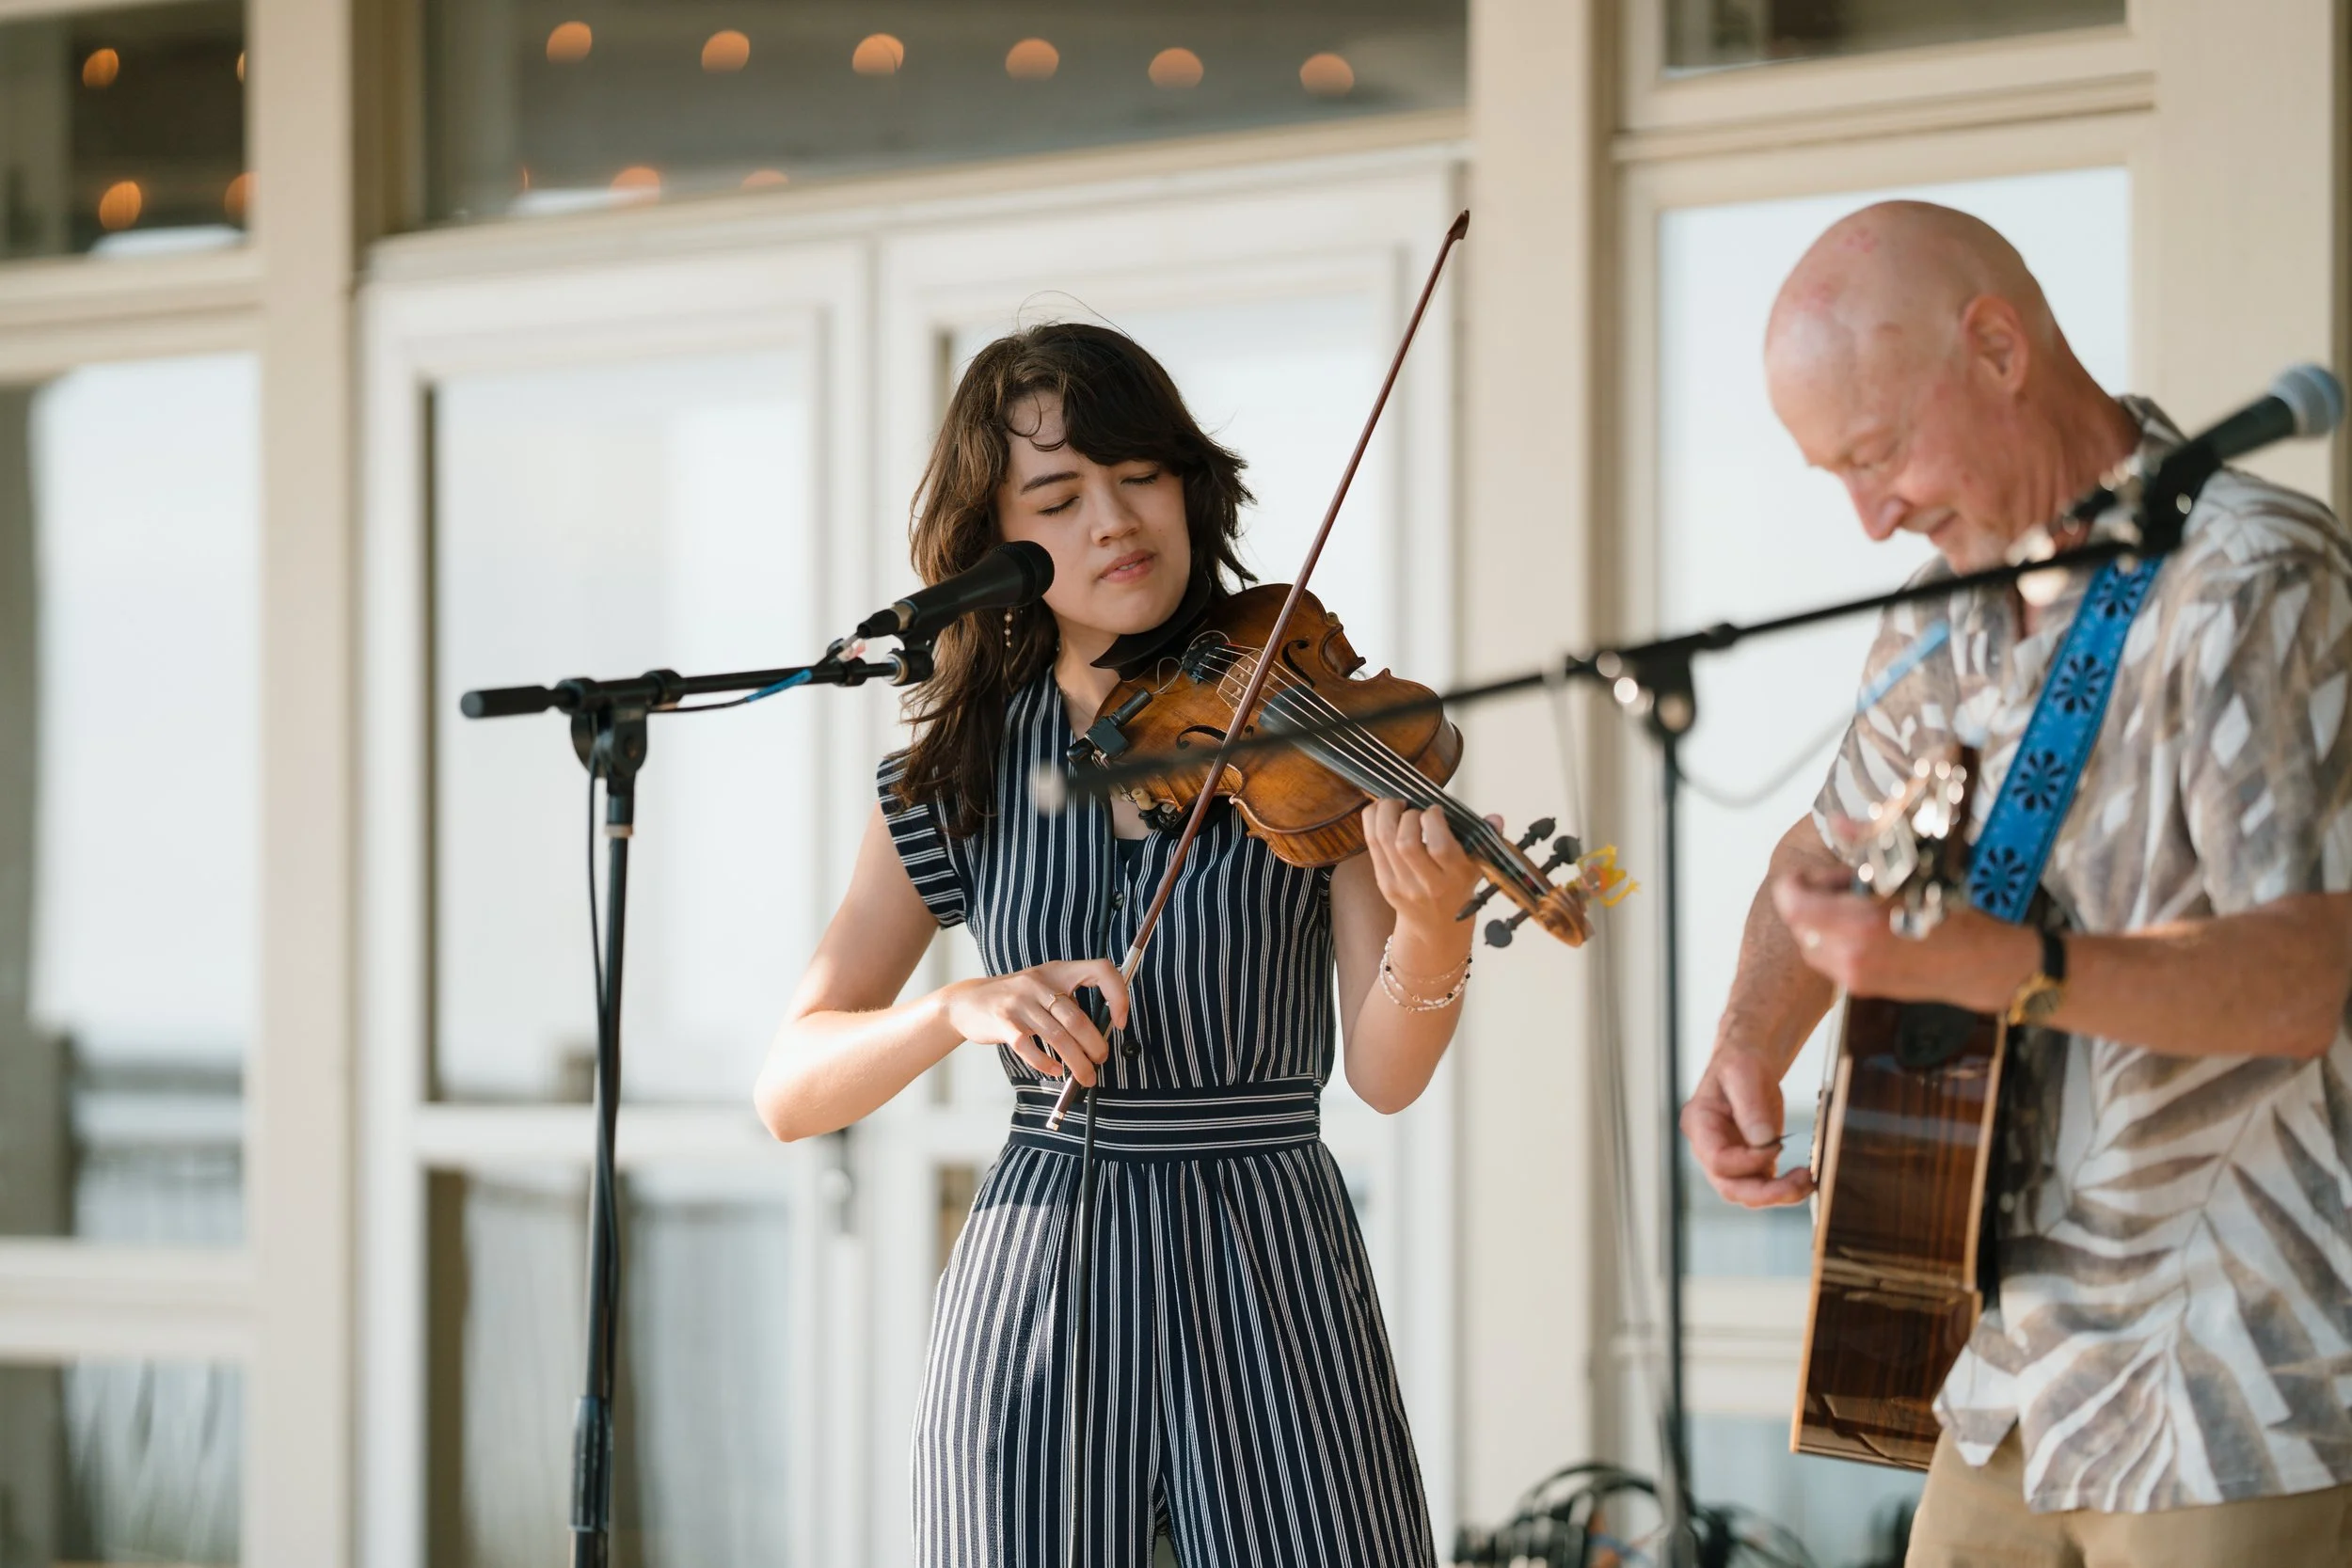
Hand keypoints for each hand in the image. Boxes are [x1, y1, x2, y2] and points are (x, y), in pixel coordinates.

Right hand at [941, 959, 1129, 1084]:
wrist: (966, 1002)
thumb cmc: (1014, 999)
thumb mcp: (1041, 988)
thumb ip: (1067, 1004)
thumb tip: (1099, 1037)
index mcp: (1056, 971)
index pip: (1099, 970)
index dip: (1117, 994)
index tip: (1120, 1020)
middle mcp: (1039, 983)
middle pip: (1076, 1017)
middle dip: (1094, 1045)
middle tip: (1101, 1061)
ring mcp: (1019, 1002)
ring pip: (1056, 1036)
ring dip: (1076, 1061)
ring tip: (1086, 1077)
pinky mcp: (1002, 1023)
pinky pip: (1028, 1047)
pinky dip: (1045, 1062)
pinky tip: (1055, 1070)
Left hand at [1361, 799, 1492, 947]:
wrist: (1436, 926)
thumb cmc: (1458, 887)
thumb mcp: (1478, 866)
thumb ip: (1486, 839)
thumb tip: (1496, 818)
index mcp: (1456, 877)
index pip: (1439, 847)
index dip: (1433, 820)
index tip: (1435, 810)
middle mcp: (1428, 884)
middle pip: (1406, 843)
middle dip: (1407, 815)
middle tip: (1412, 808)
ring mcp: (1402, 885)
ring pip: (1383, 840)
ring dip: (1385, 813)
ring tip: (1394, 804)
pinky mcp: (1384, 883)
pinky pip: (1372, 845)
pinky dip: (1373, 821)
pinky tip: (1381, 812)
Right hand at [1682, 1046, 1812, 1207]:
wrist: (1748, 1060)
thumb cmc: (1740, 1062)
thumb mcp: (1744, 1074)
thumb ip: (1752, 1109)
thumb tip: (1766, 1144)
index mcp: (1699, 1124)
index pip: (1718, 1160)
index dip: (1749, 1161)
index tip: (1779, 1144)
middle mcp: (1709, 1147)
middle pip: (1730, 1187)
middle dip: (1766, 1192)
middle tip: (1801, 1181)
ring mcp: (1730, 1157)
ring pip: (1748, 1192)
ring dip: (1779, 1194)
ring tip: (1808, 1180)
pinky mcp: (1751, 1161)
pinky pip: (1765, 1185)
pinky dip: (1786, 1188)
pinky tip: (1805, 1179)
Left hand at [1772, 866, 2038, 1012]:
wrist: (1984, 965)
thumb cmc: (1955, 916)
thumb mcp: (1913, 870)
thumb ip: (1866, 845)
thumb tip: (1838, 822)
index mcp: (1860, 924)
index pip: (1792, 904)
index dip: (1794, 884)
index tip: (1809, 873)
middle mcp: (1851, 955)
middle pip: (1799, 922)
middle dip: (1813, 898)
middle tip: (1844, 884)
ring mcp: (1854, 976)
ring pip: (1811, 942)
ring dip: (1822, 920)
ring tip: (1857, 905)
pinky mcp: (1860, 988)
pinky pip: (1828, 959)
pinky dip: (1835, 939)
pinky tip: (1864, 926)